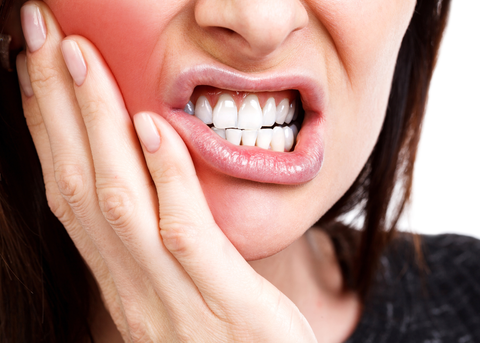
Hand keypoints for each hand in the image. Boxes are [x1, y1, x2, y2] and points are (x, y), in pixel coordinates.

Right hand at [17, 2, 316, 341]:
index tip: (36, 68)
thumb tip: (148, 170)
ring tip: (79, 59)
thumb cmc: (227, 337)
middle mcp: (133, 288)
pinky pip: (185, 234)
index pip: (72, 192)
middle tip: (41, 35)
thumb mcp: (184, 288)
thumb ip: (161, 240)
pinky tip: (150, 127)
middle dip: (56, 106)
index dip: (48, 127)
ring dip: (95, 126)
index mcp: (123, 281)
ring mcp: (173, 300)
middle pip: (81, 185)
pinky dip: (164, 176)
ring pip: (119, 203)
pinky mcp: (225, 305)